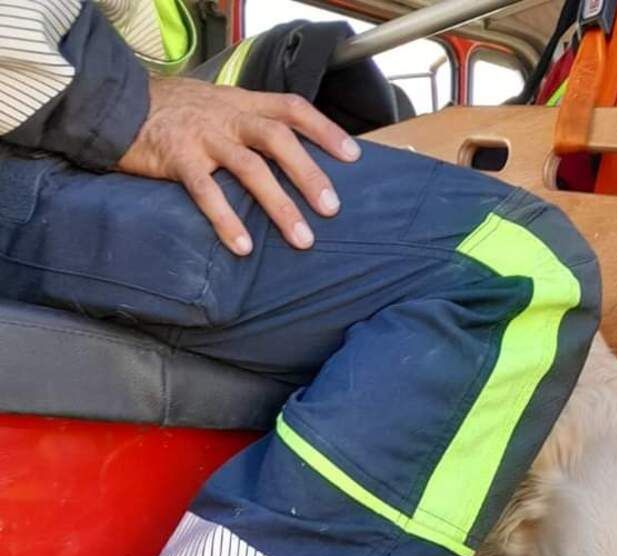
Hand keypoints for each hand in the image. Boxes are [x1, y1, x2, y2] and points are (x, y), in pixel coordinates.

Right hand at [117, 76, 359, 254]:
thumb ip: (250, 126)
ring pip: (249, 167)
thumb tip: (291, 160)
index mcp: (242, 103)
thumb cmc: (175, 113)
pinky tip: (243, 246)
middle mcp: (227, 116)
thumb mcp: (218, 108)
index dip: (325, 130)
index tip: (353, 157)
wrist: (115, 101)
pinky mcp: (176, 156)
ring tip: (302, 239)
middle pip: (277, 138)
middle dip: (309, 174)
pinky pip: (205, 191)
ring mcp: (202, 135)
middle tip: (332, 209)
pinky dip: (226, 219)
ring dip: (280, 205)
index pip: (292, 108)